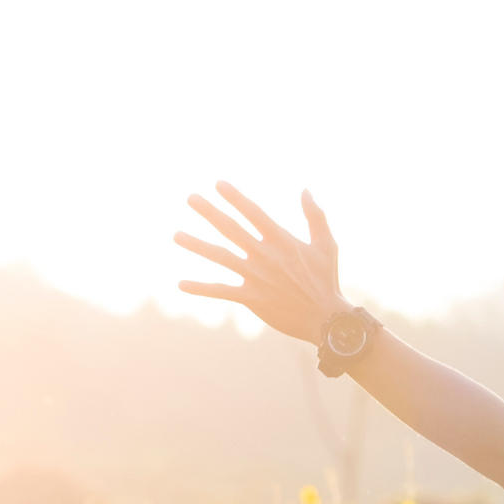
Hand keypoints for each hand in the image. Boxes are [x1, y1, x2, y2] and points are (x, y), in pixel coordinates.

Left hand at [174, 183, 350, 344]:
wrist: (324, 318)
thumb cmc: (326, 280)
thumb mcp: (327, 244)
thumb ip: (315, 216)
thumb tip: (305, 190)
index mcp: (282, 240)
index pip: (253, 213)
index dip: (235, 198)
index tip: (218, 184)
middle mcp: (265, 255)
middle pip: (231, 229)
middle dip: (210, 212)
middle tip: (190, 198)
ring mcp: (255, 277)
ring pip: (220, 257)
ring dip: (197, 246)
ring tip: (176, 235)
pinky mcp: (251, 298)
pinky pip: (221, 291)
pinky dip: (201, 288)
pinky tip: (181, 284)